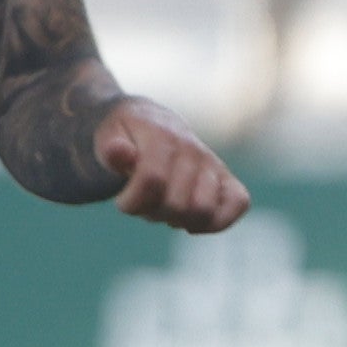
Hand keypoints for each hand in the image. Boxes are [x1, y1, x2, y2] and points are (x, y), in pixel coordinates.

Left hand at [96, 100, 247, 235]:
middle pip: (177, 204)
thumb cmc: (125, 136)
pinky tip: (191, 224)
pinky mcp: (227, 178)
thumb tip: (119, 153)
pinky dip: (217, 222)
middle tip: (145, 204)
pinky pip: (239, 203)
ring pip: (204, 209)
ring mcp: (212, 163)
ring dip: (179, 221)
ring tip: (166, 209)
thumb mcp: (107, 136)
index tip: (122, 202)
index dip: (132, 202)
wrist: (151, 122)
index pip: (151, 180)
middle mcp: (192, 150)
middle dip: (153, 213)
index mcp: (161, 137)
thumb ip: (111, 148)